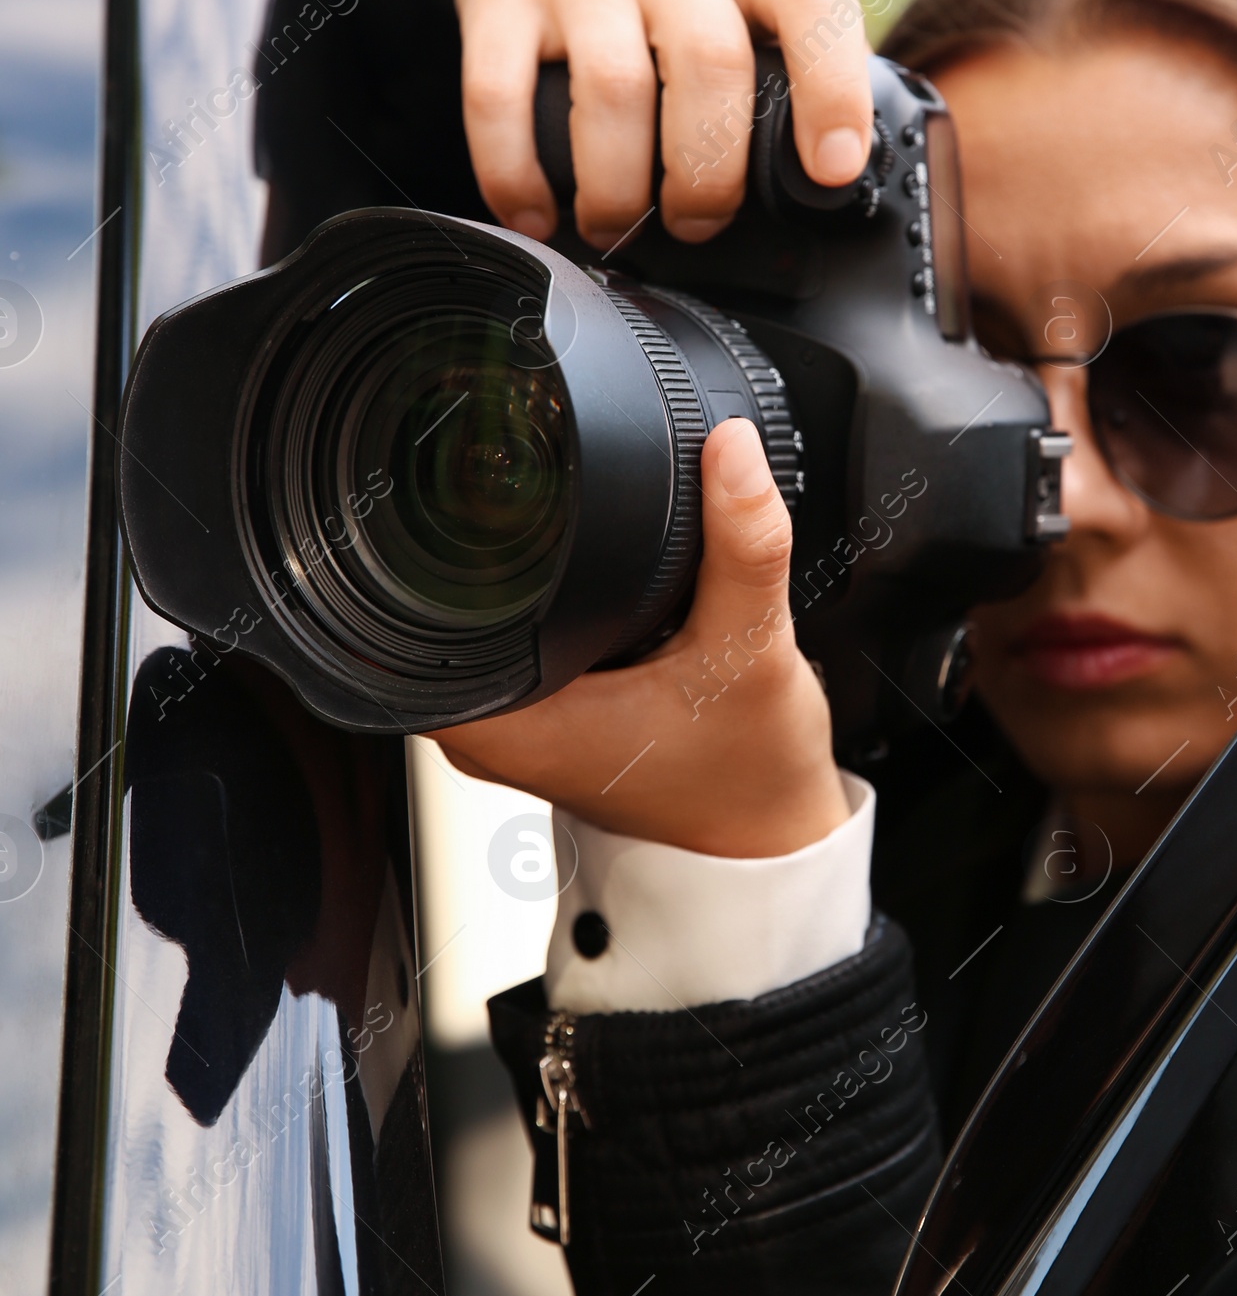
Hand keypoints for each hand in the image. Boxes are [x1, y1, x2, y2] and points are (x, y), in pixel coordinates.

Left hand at [430, 419, 848, 858]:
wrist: (768, 843)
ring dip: (515, 575)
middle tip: (540, 492)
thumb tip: (731, 452)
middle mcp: (489, 735)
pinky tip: (584, 582)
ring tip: (566, 533)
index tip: (474, 484)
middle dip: (485, 543)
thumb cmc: (747, 780)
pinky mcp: (539, 721)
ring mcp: (510, 731)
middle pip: (437, 606)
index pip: (409, 617)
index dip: (435, 538)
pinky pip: (512, 642)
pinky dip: (544, 606)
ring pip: (475, 622)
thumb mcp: (752, 654)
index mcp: (507, 727)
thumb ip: (744, 546)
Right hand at [440, 0, 873, 246]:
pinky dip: (516, 175)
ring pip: (614, 89)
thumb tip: (812, 187)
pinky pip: (501, 97)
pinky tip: (533, 214)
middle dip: (707, 173)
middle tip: (693, 223)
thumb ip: (771, 63)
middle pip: (710, 63)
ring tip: (612, 226)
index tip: (832, 170)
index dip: (833, 87)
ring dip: (617, 188)